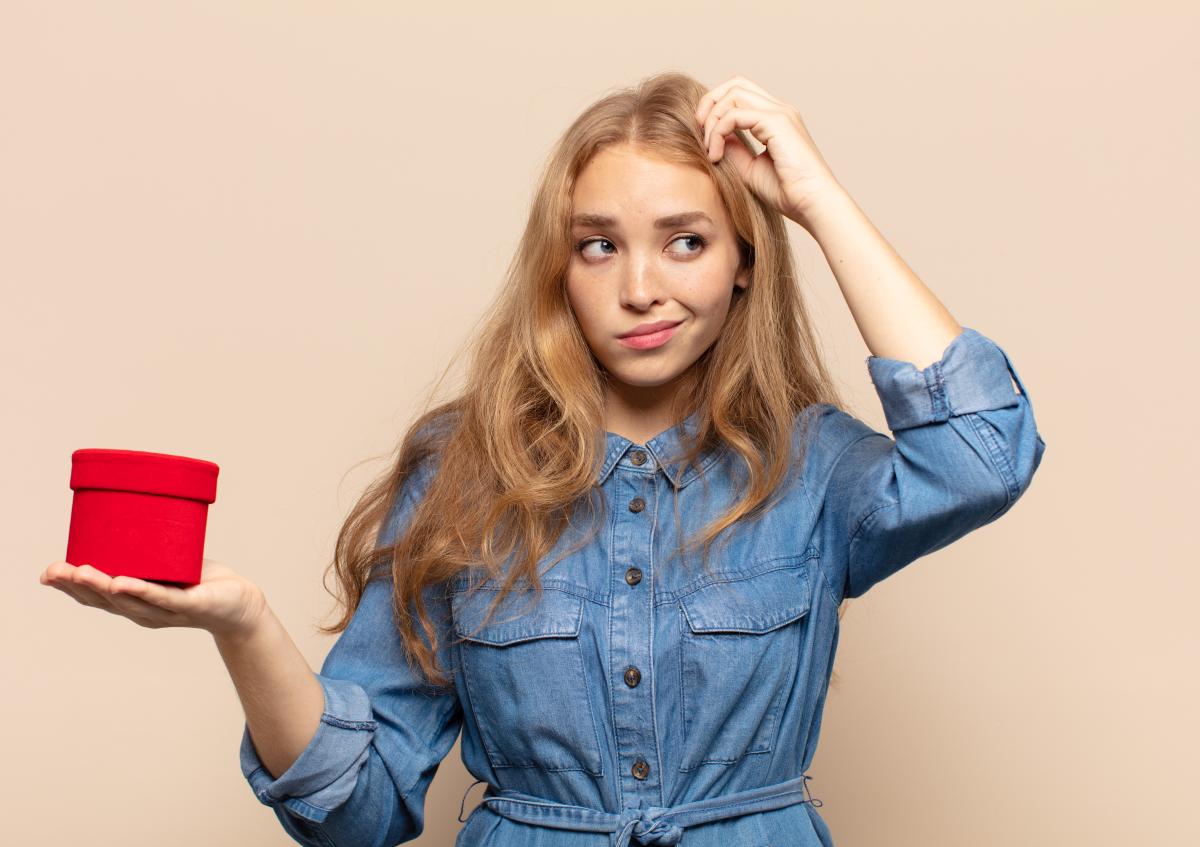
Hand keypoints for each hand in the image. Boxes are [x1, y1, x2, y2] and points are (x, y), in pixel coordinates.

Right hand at [38, 557, 267, 640]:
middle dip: (76, 585)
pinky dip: (141, 590)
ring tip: (80, 571)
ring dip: (102, 586)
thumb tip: (126, 503)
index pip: (95, 598)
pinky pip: (163, 597)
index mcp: (133, 602)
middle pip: (104, 601)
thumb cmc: (200, 581)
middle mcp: (144, 611)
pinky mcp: (190, 605)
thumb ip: (146, 543)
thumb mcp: (166, 561)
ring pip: (129, 599)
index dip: (69, 588)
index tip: (47, 572)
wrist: (240, 602)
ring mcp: (166, 611)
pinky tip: (123, 583)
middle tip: (54, 570)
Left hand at [695, 75, 845, 231]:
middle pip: (735, 84)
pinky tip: (716, 155)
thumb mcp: (749, 167)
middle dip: (710, 104)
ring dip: (712, 119)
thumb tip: (713, 136)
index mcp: (775, 119)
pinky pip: (735, 115)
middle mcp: (779, 110)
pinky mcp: (776, 122)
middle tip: (698, 132)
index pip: (740, 95)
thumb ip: (733, 148)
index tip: (706, 140)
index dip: (716, 110)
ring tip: (710, 149)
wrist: (812, 203)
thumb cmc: (787, 192)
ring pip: (733, 94)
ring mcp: (780, 113)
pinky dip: (718, 132)